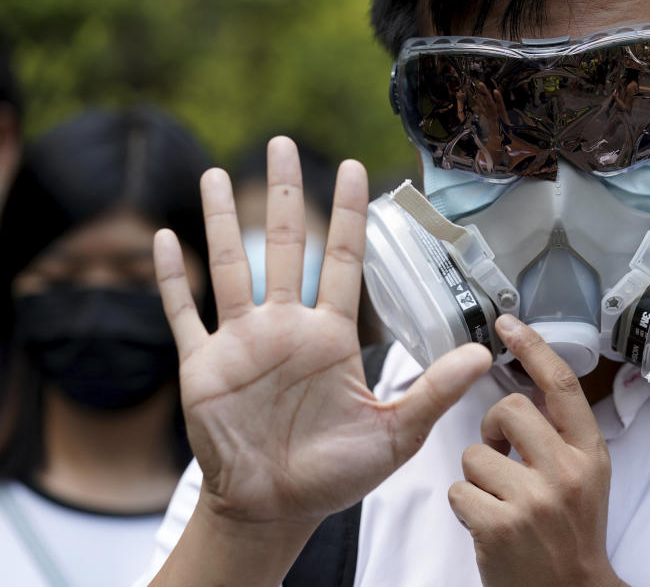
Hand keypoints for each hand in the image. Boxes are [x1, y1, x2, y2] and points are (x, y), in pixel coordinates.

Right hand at [153, 137, 491, 529]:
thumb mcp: (394, 433)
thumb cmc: (334, 475)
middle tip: (283, 144)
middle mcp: (286, 328)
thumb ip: (434, 390)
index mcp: (331, 337)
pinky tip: (163, 240)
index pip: (343, 260)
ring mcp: (241, 343)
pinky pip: (183, 314)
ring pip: (229, 268)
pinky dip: (171, 279)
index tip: (355, 168)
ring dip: (219, 221)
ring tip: (213, 174)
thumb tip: (484, 353)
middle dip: (283, 195)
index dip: (348, 214)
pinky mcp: (203, 366)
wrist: (275, 508)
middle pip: (285, 246)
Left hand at [448, 315, 626, 586]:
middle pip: (509, 408)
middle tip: (500, 452)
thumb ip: (560, 436)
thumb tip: (525, 390)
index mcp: (589, 453)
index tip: (508, 322)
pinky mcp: (500, 526)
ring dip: (476, 476)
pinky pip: (459, 490)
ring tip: (498, 500)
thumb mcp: (585, 477)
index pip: (561, 386)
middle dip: (493, 425)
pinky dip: (465, 506)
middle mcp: (566, 471)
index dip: (534, 347)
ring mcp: (534, 500)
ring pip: (474, 453)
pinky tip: (487, 523)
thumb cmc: (569, 531)